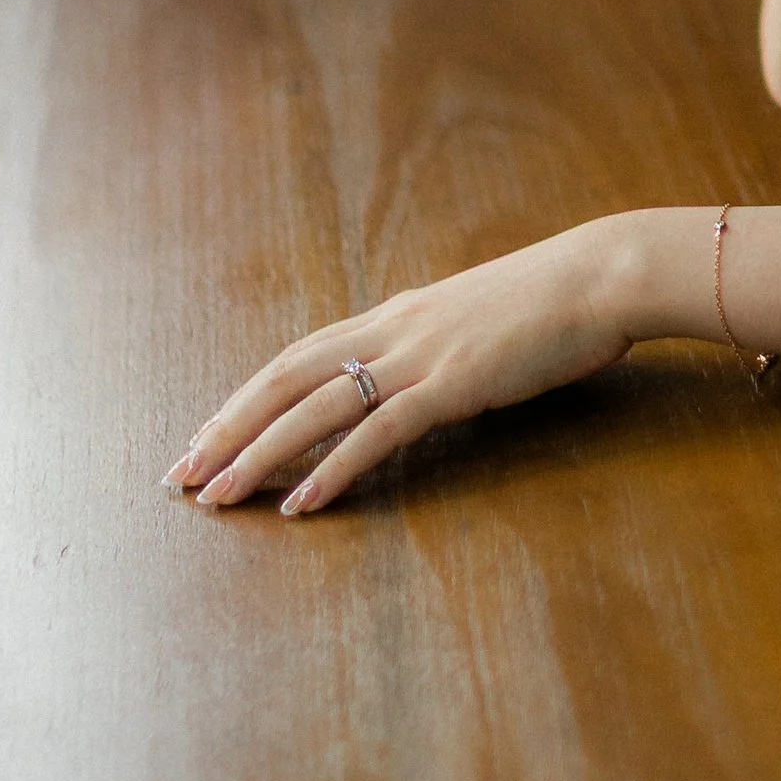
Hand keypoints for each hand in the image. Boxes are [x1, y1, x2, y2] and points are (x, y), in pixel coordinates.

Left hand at [164, 216, 638, 517]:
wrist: (603, 275)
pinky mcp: (453, 383)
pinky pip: (377, 432)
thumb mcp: (480, 320)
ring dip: (257, 455)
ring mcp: (421, 355)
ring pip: (315, 409)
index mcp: (397, 315)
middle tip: (178, 476)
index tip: (204, 436)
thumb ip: (441, 347)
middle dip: (226, 428)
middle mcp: (394, 330)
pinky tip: (301, 505)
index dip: (244, 398)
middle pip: (284, 380)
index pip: (297, 358)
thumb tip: (419, 383)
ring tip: (215, 498)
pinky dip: (332, 470)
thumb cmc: (555, 300)